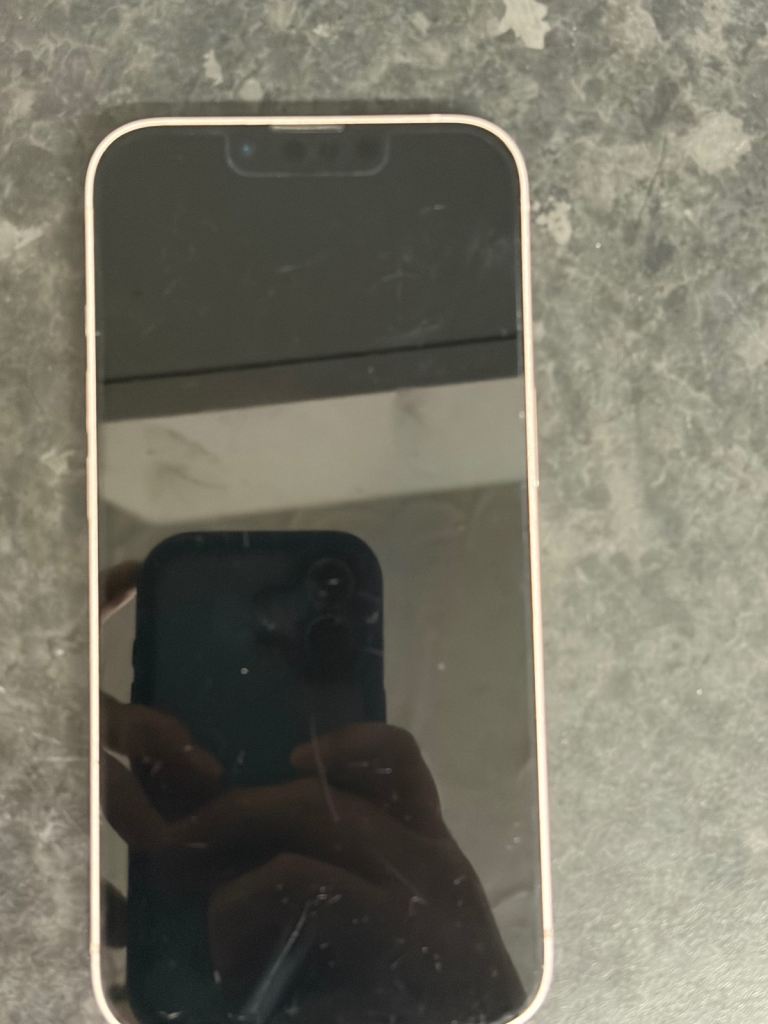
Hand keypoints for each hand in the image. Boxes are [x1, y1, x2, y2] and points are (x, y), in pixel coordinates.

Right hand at [188, 723, 524, 1022]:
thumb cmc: (410, 1019)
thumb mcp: (352, 1019)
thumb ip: (291, 996)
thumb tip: (219, 974)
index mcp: (409, 931)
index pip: (302, 881)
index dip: (239, 907)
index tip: (215, 952)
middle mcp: (425, 869)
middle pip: (311, 815)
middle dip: (234, 824)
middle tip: (179, 852)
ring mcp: (436, 841)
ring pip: (342, 785)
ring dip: (270, 795)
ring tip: (222, 814)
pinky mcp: (440, 830)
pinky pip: (401, 763)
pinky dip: (351, 749)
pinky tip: (302, 761)